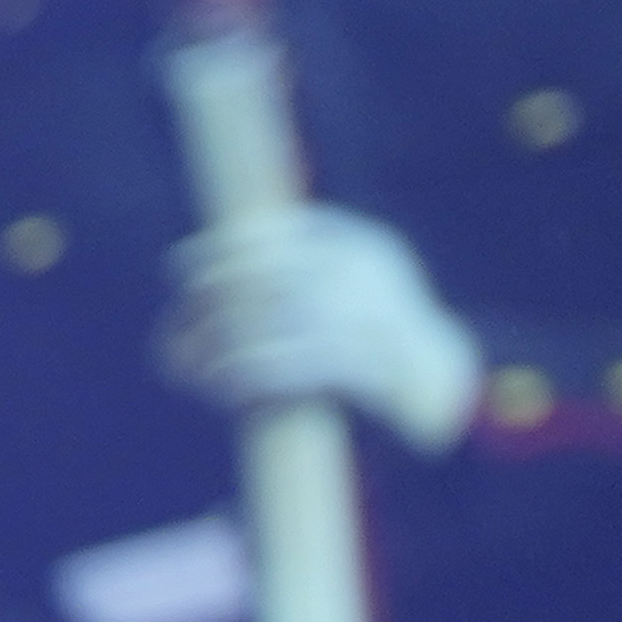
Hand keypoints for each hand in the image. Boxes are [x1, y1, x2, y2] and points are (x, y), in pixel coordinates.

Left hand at [158, 205, 479, 449]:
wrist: (444, 380)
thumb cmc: (379, 332)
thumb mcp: (357, 280)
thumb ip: (307, 263)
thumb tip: (222, 256)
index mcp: (364, 245)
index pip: (281, 234)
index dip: (223, 249)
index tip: (178, 266)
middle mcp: (367, 276)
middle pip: (268, 277)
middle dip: (211, 299)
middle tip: (176, 322)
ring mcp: (369, 320)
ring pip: (273, 324)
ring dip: (220, 347)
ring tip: (187, 365)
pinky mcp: (365, 370)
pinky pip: (292, 367)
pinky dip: (248, 376)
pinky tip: (220, 387)